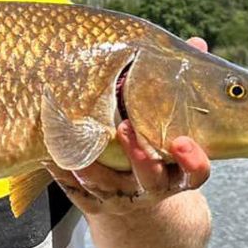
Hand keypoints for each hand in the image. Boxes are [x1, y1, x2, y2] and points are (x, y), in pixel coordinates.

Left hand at [45, 36, 212, 215]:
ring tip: (77, 140)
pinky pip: (77, 192)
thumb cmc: (156, 148)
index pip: (194, 172)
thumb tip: (197, 43)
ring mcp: (123, 198)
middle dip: (139, 156)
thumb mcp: (173, 126)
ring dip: (92, 165)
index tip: (180, 141)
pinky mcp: (94, 203)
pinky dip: (63, 174)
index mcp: (177, 171)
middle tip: (125, 126)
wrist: (135, 203)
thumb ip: (183, 87)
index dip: (191, 159)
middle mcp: (154, 187)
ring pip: (107, 186)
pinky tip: (50, 156)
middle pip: (150, 178)